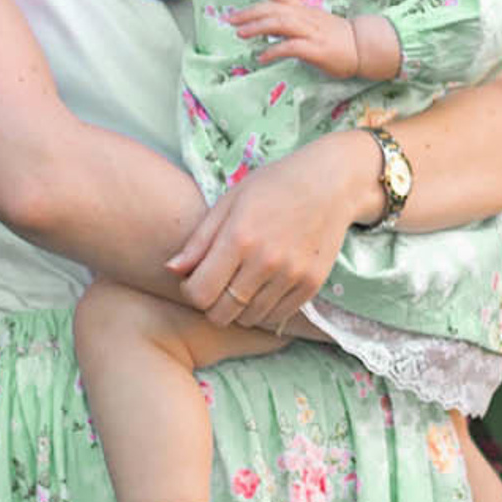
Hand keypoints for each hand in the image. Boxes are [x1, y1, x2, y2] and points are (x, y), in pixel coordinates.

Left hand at [166, 133, 379, 333]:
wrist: (331, 182)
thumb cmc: (274, 185)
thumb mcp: (230, 201)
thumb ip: (199, 240)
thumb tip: (170, 271)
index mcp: (239, 237)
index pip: (198, 294)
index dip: (190, 291)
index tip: (196, 279)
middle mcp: (266, 260)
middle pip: (220, 314)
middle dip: (211, 305)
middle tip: (218, 286)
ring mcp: (291, 275)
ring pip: (248, 319)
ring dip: (238, 309)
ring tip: (241, 284)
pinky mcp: (311, 284)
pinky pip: (277, 317)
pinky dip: (264, 310)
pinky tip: (264, 287)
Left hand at [227, 0, 399, 79]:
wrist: (363, 46)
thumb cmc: (337, 37)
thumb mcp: (313, 24)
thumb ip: (292, 24)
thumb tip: (268, 28)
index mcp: (304, 9)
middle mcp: (306, 17)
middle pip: (274, 8)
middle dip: (250, 12)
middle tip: (231, 19)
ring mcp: (312, 32)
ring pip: (281, 23)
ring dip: (258, 27)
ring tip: (241, 33)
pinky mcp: (316, 49)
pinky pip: (291, 47)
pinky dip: (274, 50)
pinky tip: (262, 56)